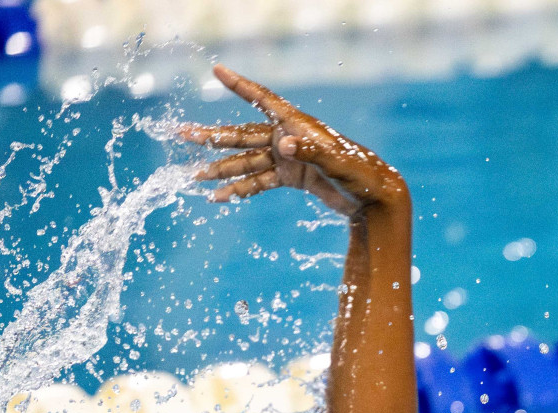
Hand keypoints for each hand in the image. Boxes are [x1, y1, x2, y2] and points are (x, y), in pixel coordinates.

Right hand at [179, 65, 405, 217]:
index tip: (217, 70)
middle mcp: (288, 137)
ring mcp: (288, 158)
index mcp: (298, 124)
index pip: (262, 99)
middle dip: (212, 137)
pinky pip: (259, 182)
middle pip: (243, 135)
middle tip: (182, 135)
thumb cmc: (361, 174)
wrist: (375, 198)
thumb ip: (310, 150)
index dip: (239, 86)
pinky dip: (240, 190)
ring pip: (247, 162)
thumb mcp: (336, 162)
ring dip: (221, 169)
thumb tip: (283, 143)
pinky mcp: (292, 177)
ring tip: (195, 176)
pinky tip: (220, 198)